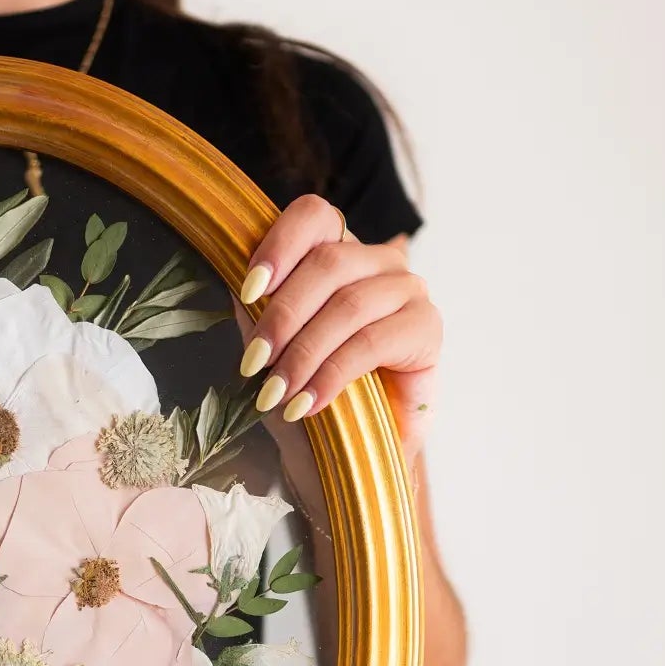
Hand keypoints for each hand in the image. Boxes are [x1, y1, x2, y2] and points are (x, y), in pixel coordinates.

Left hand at [236, 194, 440, 463]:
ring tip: (274, 394)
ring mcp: (408, 291)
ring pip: (349, 304)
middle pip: (328, 262)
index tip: (249, 292)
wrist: (349, 449)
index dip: (280, 245)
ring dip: (303, 353)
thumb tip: (237, 281)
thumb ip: (258, 309)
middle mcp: (378, 261)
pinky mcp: (427, 328)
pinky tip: (307, 404)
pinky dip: (331, 376)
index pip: (315, 216)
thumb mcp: (272, 346)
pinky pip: (372, 342)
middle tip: (253, 364)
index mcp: (339, 250)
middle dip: (282, 316)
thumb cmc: (308, 389)